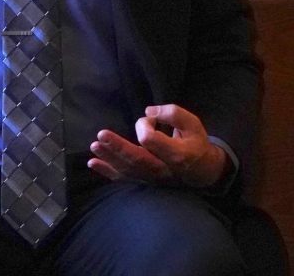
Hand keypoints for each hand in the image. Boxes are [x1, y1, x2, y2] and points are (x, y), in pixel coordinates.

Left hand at [87, 104, 229, 188]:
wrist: (201, 171)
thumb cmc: (194, 143)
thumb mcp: (193, 123)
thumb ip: (173, 114)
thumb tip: (148, 112)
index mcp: (176, 154)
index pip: (152, 141)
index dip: (145, 126)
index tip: (149, 118)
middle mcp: (162, 170)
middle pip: (136, 159)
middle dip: (117, 147)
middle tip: (101, 135)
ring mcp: (152, 179)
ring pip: (127, 170)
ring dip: (109, 158)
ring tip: (94, 146)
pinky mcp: (144, 181)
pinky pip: (124, 178)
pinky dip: (107, 171)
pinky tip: (93, 163)